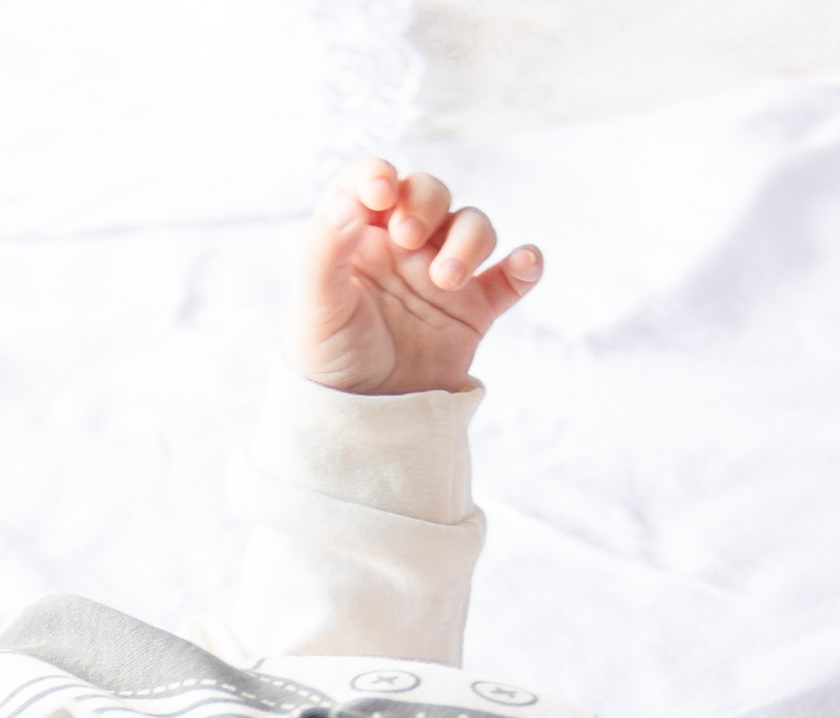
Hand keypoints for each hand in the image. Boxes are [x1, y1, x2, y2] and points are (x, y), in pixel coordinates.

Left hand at [287, 159, 541, 396]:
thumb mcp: (314, 304)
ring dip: (469, 240)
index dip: (378, 175)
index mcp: (356, 237)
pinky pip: (510, 278)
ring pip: (472, 227)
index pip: (371, 183)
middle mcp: (401, 247)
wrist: (358, 420)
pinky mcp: (474, 309)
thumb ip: (323, 249)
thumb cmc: (326, 358)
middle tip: (410, 238)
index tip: (380, 194)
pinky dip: (525, 265)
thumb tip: (349, 204)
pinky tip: (523, 264)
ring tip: (446, 280)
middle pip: (429, 193)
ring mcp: (441, 275)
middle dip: (426, 202)